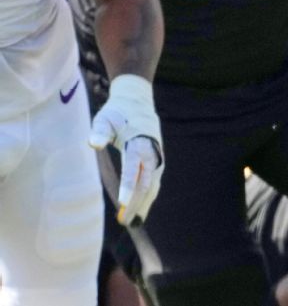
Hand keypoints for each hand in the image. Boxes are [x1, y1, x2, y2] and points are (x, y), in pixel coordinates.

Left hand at [88, 74, 163, 225]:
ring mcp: (157, 157)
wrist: (138, 101)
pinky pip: (154, 182)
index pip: (133, 169)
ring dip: (144, 204)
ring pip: (152, 185)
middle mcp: (151, 152)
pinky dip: (148, 197)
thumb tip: (93, 144)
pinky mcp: (157, 160)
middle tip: (124, 222)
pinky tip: (142, 209)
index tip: (122, 203)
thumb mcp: (105, 118)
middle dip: (136, 203)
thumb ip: (100, 132)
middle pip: (146, 183)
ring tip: (134, 222)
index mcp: (139, 143)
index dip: (128, 187)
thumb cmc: (117, 111)